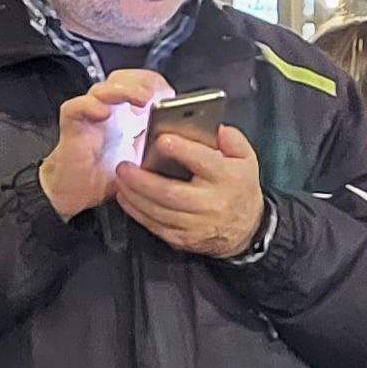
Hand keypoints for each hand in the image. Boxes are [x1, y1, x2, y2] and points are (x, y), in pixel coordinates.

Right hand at [42, 71, 169, 219]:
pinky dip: (90, 105)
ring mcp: (91, 111)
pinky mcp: (73, 122)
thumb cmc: (111, 174)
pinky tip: (103, 112)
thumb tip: (193, 141)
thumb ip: (162, 145)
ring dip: (123, 90)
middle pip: (125, 78)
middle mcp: (111, 106)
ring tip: (139, 100)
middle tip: (155, 97)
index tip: (171, 98)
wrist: (79, 192)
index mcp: (130, 111)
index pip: (145, 83)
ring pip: (104, 87)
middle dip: (143, 83)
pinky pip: (77, 106)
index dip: (158, 86)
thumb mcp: (146, 160)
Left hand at [114, 124, 267, 257]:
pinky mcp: (183, 238)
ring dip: (134, 195)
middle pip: (170, 192)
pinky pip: (155, 226)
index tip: (160, 139)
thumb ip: (232, 139)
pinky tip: (126, 198)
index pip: (203, 161)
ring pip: (158, 211)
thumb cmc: (239, 188)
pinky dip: (137, 212)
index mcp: (227, 178)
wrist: (246, 229)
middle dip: (142, 179)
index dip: (180, 150)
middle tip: (124, 166)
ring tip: (120, 179)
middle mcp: (211, 202)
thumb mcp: (246, 158)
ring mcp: (196, 224)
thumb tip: (216, 128)